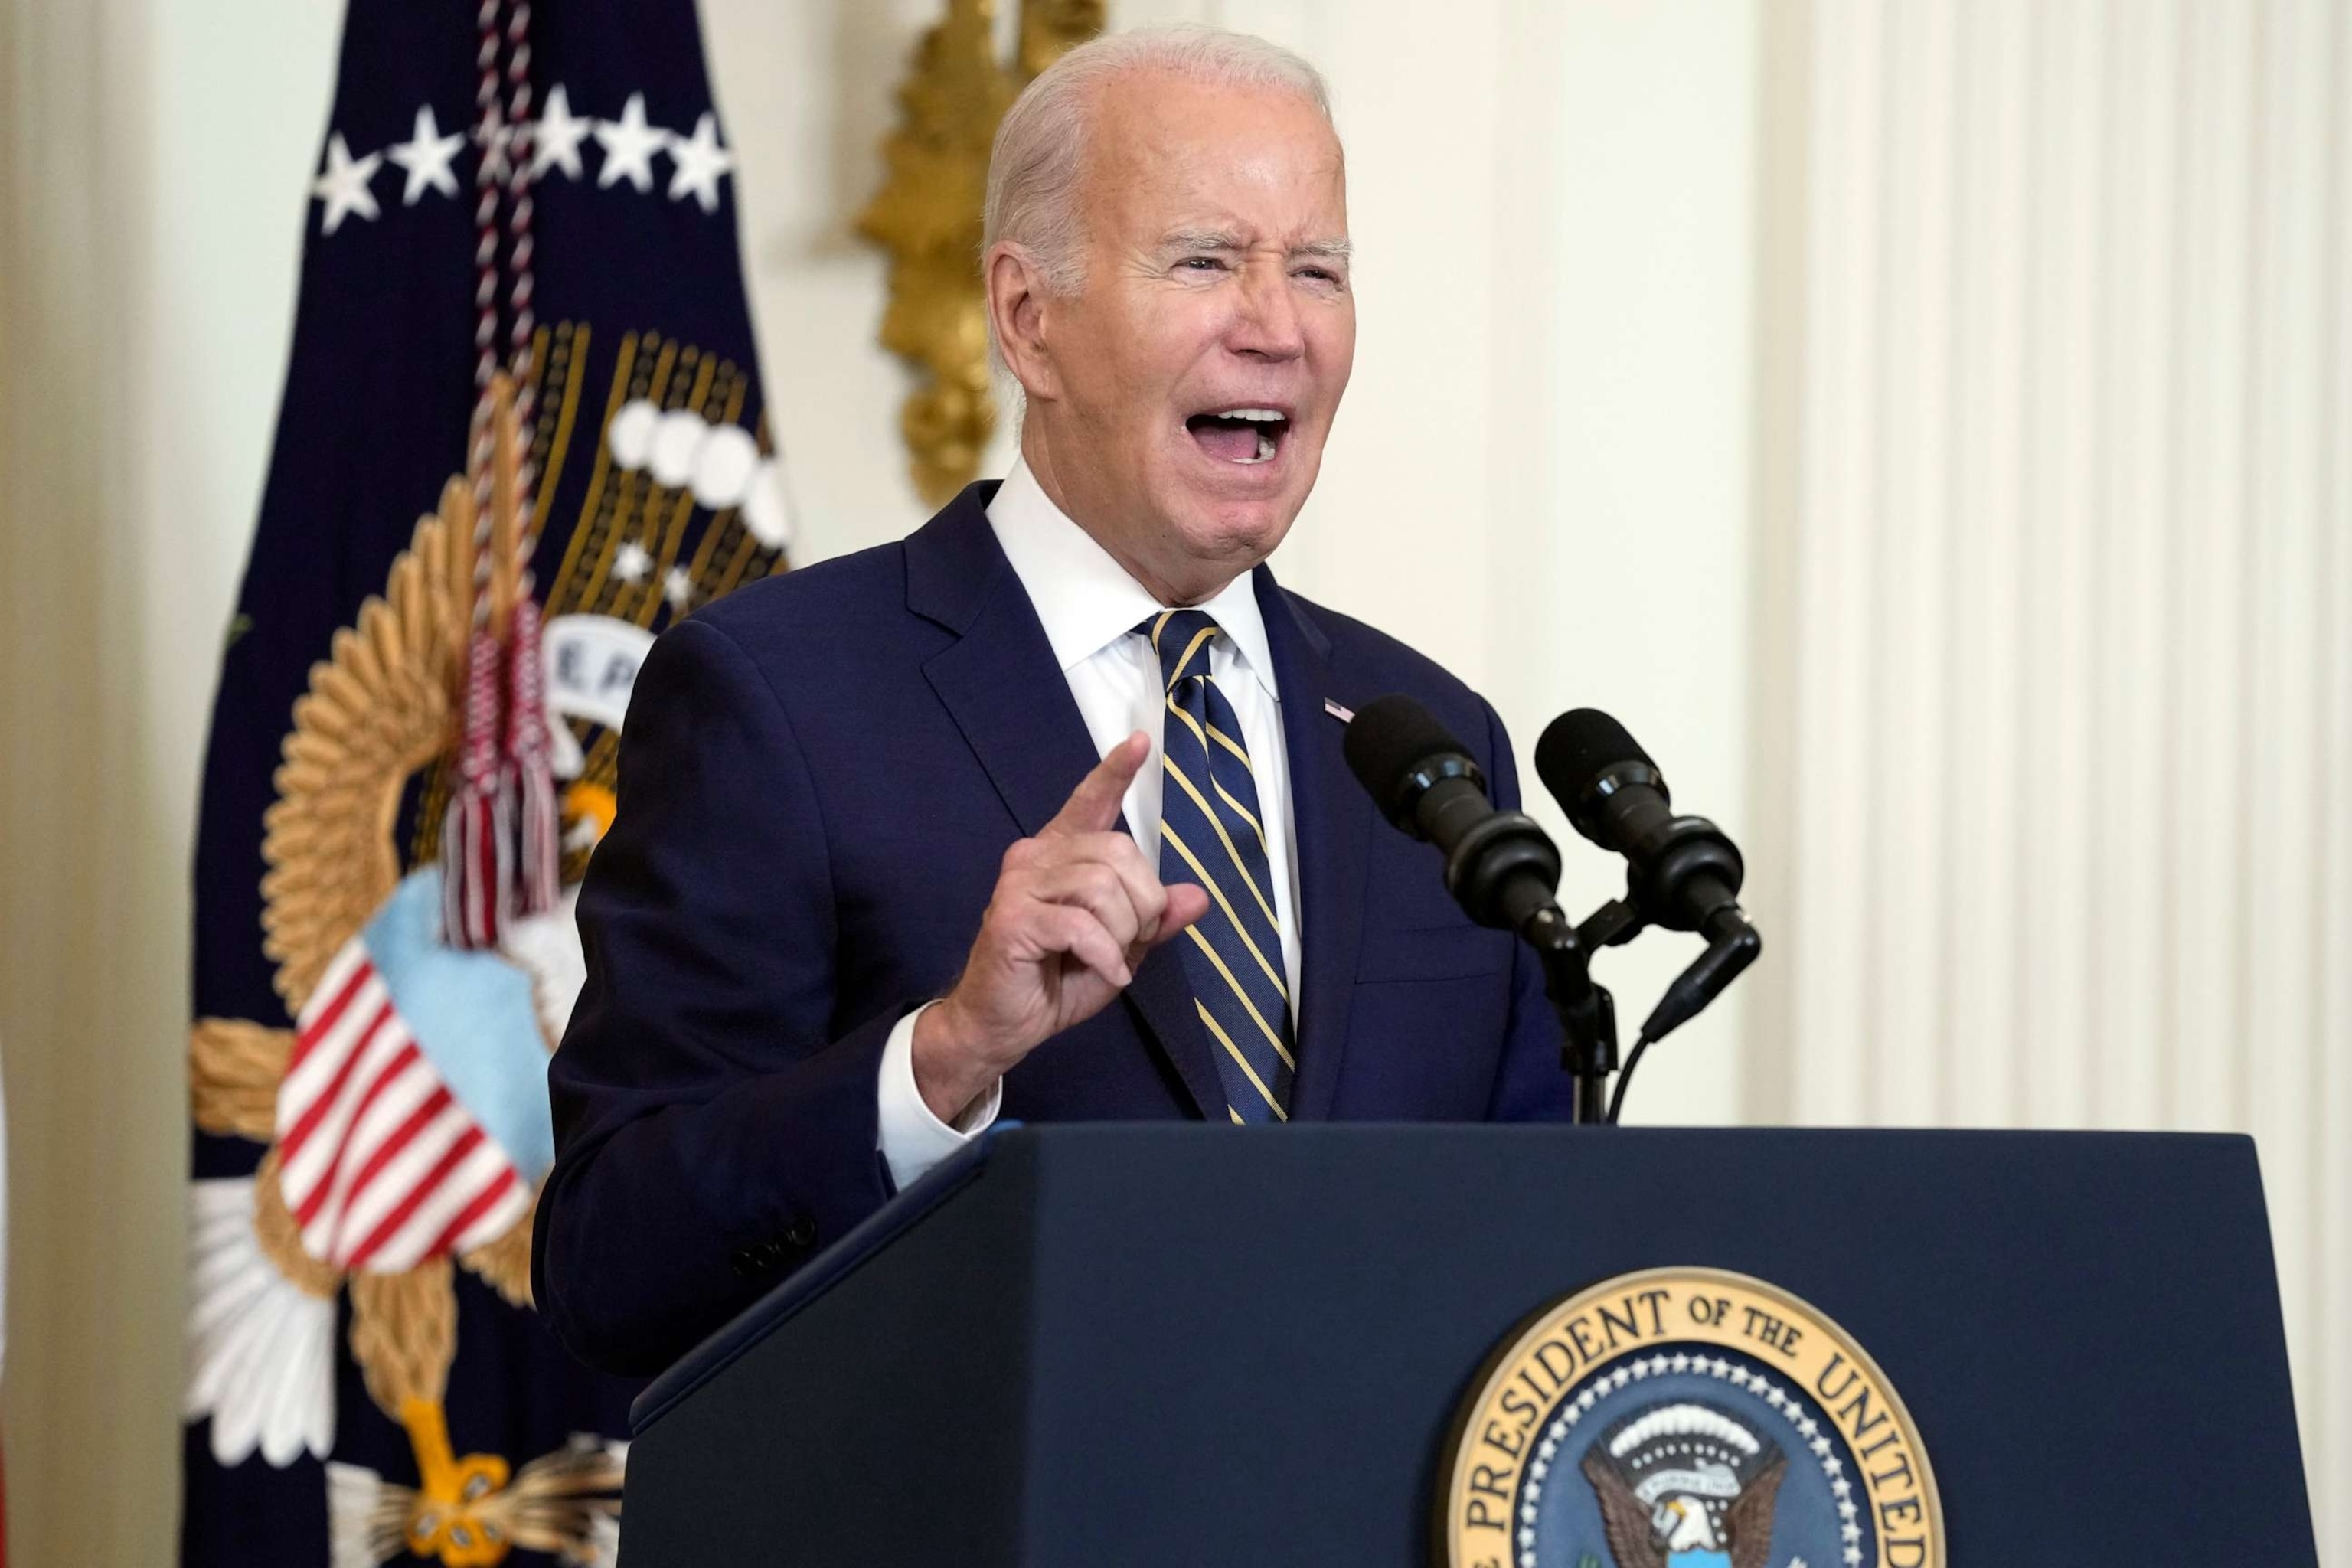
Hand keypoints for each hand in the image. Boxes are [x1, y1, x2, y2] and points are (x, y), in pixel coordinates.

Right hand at [912, 732, 1210, 1121]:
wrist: (1000, 1025)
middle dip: (1144, 903)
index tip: (1140, 741)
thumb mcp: (1120, 949)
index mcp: (1061, 856)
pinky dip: (1106, 955)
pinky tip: (1106, 972)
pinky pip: (1082, 925)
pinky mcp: (1013, 918)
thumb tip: (1197, 896)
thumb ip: (1154, 920)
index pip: (1090, 802)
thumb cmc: (1055, 982)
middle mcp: (1036, 857)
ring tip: (1114, 958)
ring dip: (1124, 932)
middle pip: (1119, 852)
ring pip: (1103, 886)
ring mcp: (1020, 885)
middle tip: (1133, 941)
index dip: (1115, 772)